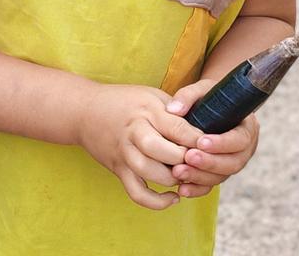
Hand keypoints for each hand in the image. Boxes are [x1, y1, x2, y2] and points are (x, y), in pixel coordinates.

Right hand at [75, 83, 200, 210]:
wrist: (85, 110)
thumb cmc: (125, 101)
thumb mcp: (151, 96)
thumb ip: (175, 110)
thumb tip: (204, 128)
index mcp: (147, 111)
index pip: (178, 128)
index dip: (198, 140)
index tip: (213, 146)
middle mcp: (135, 131)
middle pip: (164, 152)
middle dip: (185, 160)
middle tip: (197, 161)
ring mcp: (124, 152)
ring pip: (151, 173)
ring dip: (173, 179)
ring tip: (185, 176)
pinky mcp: (118, 169)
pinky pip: (138, 193)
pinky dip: (157, 202)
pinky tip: (173, 198)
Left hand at [164, 79, 260, 197]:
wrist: (213, 107)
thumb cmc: (209, 96)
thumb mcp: (202, 89)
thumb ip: (187, 96)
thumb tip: (173, 110)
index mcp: (247, 127)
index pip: (240, 139)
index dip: (222, 143)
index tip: (201, 142)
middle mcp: (244, 148)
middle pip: (233, 163)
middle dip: (209, 162)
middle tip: (188, 158)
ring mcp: (233, 162)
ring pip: (222, 176)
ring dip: (200, 177)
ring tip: (178, 172)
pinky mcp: (221, 172)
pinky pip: (212, 184)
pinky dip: (198, 188)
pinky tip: (182, 188)